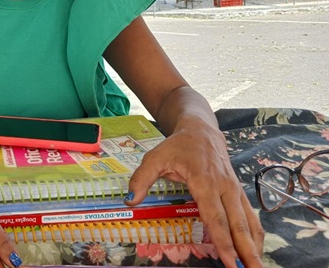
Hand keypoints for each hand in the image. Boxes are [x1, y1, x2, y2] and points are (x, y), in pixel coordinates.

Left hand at [125, 119, 263, 267]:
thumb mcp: (155, 157)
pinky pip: (250, 216)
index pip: (215, 216)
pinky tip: (256, 252)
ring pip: (249, 221)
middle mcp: (225, 187)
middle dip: (246, 251)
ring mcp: (235, 190)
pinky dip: (255, 235)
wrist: (202, 130)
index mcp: (205, 180)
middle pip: (238, 224)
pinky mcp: (239, 192)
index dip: (223, 240)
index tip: (230, 261)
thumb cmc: (178, 146)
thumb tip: (130, 200)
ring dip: (255, 246)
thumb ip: (141, 178)